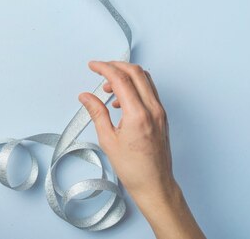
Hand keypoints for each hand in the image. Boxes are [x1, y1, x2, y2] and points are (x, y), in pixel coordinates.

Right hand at [79, 61, 204, 238]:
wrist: (155, 184)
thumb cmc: (134, 169)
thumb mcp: (108, 140)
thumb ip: (97, 113)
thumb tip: (86, 96)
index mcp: (138, 115)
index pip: (121, 79)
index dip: (105, 68)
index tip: (93, 65)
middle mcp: (153, 110)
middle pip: (136, 72)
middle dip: (116, 65)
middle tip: (100, 68)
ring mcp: (160, 112)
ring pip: (145, 79)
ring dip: (126, 75)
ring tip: (108, 86)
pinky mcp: (162, 116)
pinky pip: (149, 91)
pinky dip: (134, 86)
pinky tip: (121, 99)